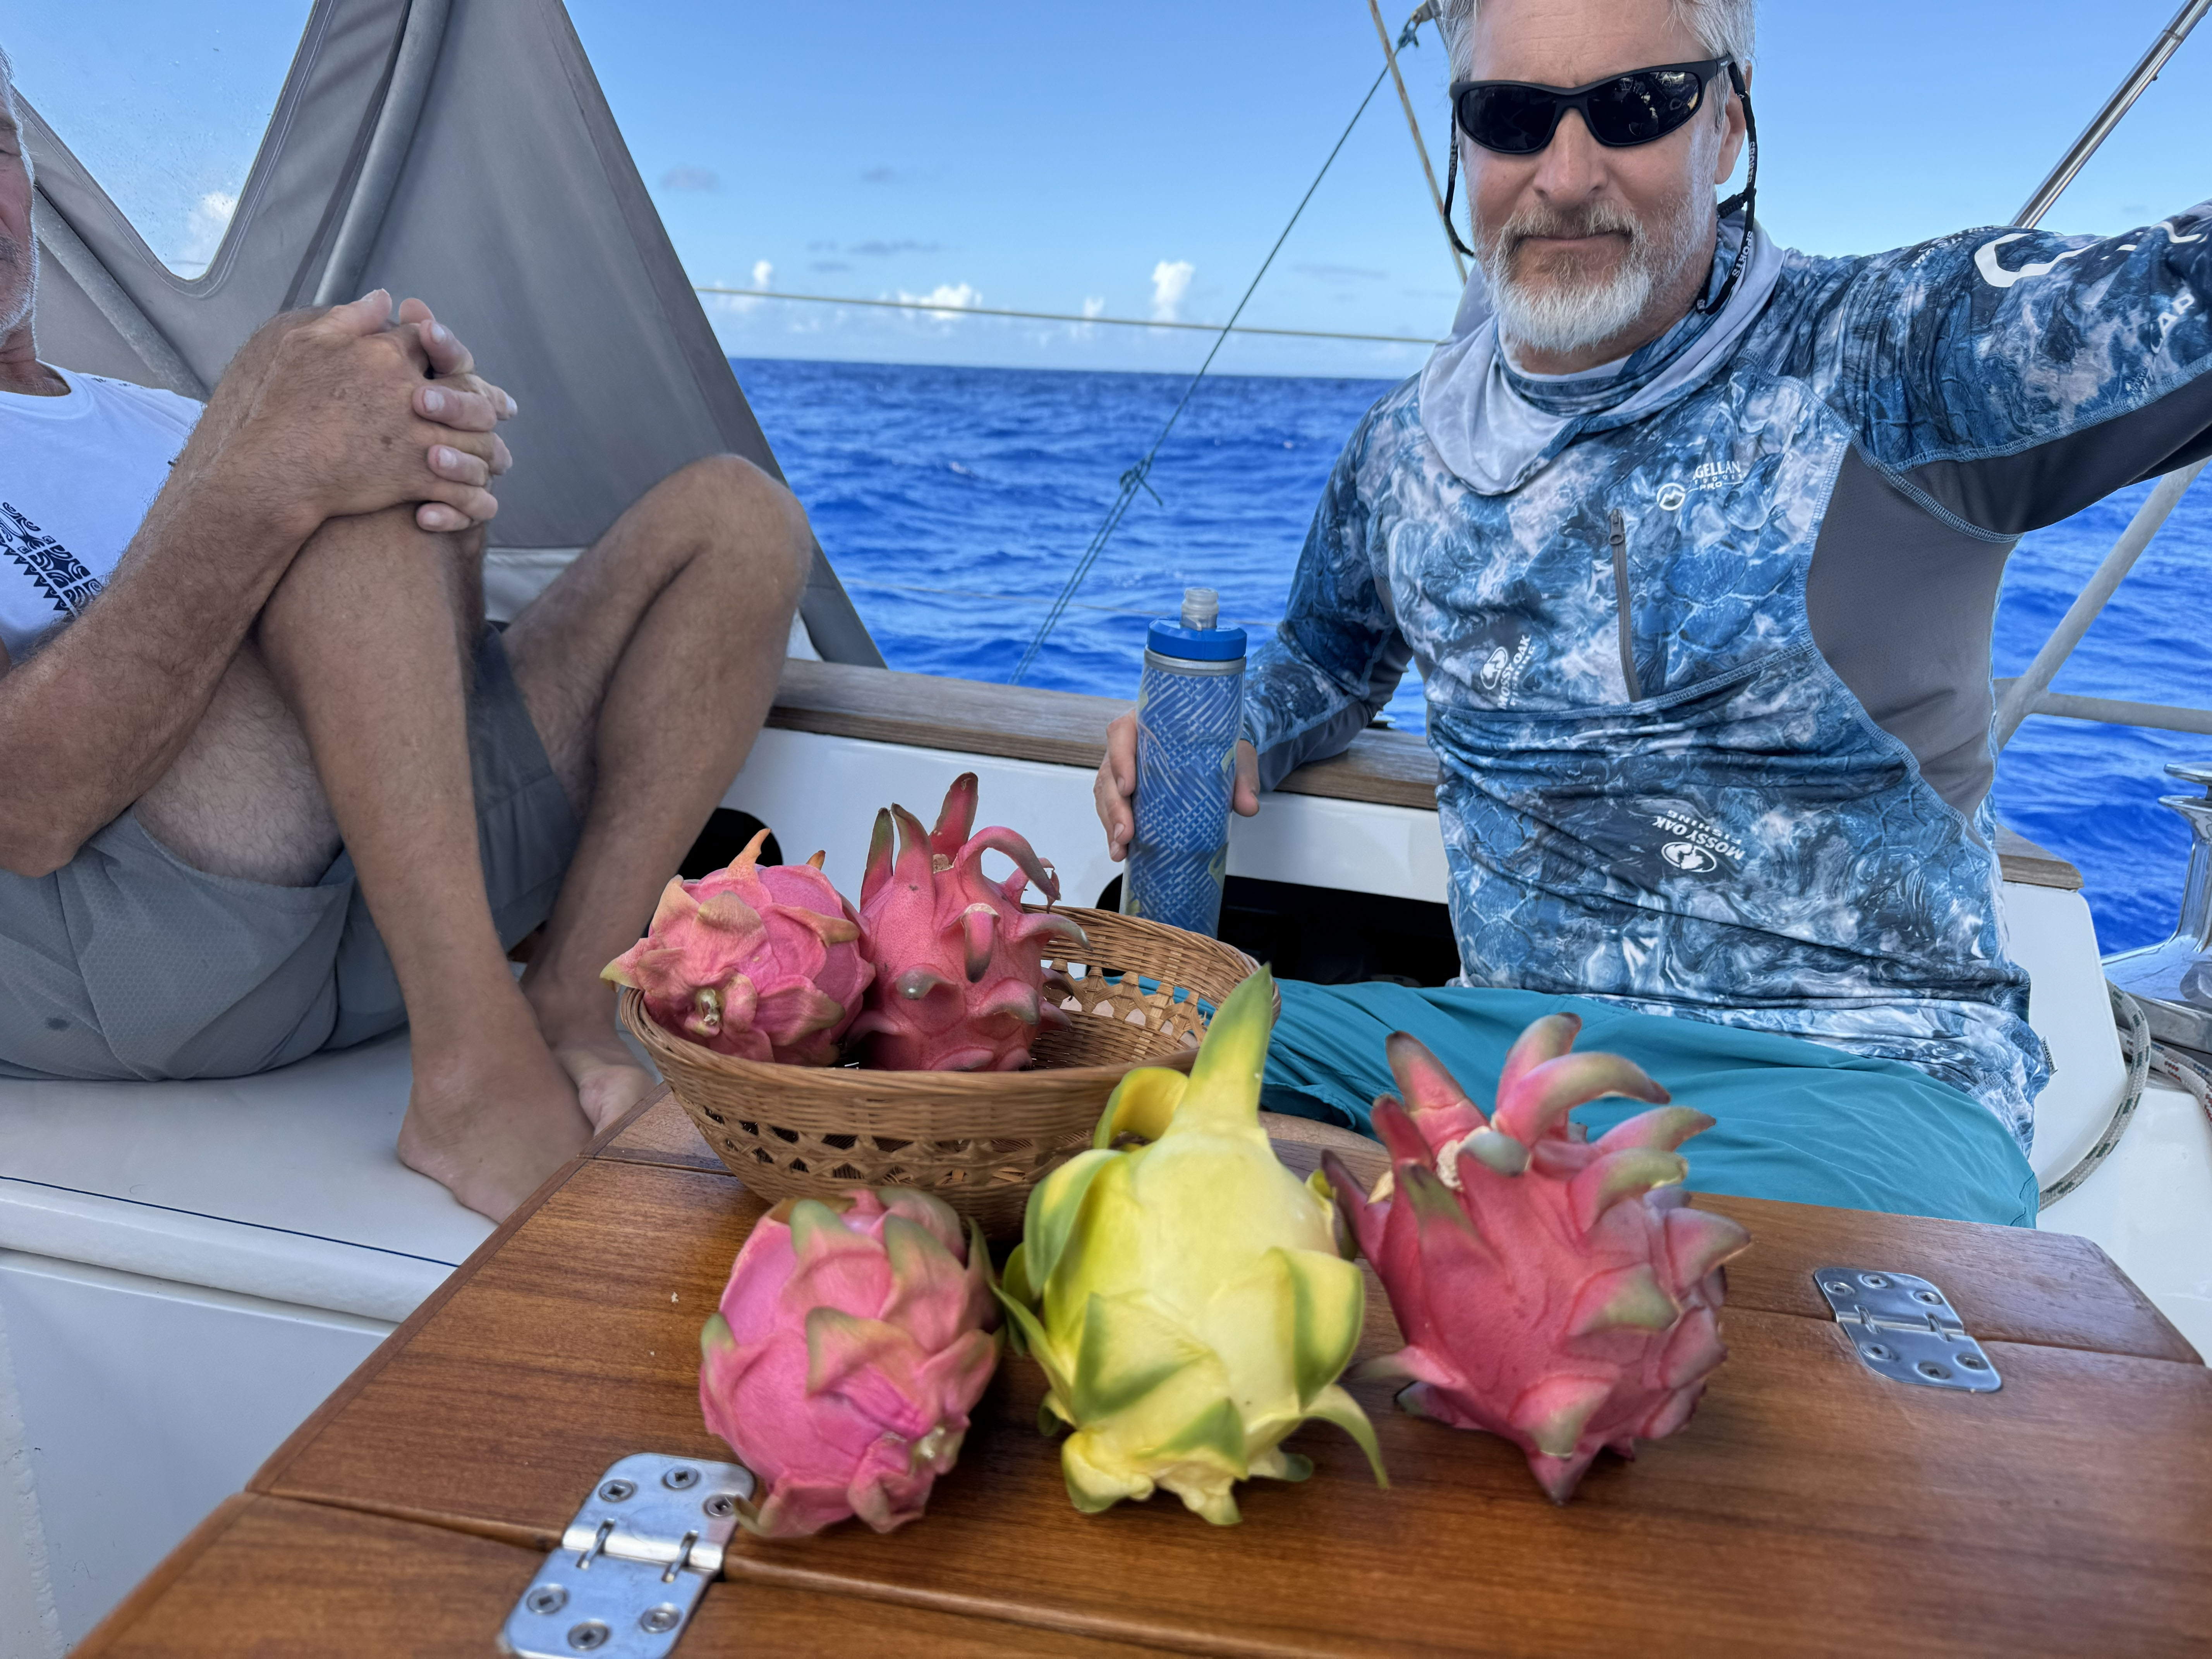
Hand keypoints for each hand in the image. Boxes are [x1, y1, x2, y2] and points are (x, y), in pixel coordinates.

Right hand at [236, 291, 503, 530]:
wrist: (276, 467)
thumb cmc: (283, 404)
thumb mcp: (305, 344)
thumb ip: (350, 318)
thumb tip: (384, 297)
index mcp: (385, 355)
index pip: (430, 342)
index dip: (442, 349)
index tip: (446, 364)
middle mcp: (410, 392)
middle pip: (468, 393)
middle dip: (482, 404)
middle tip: (490, 414)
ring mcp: (418, 436)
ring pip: (476, 442)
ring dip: (486, 453)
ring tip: (488, 460)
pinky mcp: (417, 476)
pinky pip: (464, 488)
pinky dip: (475, 497)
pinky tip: (478, 498)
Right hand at [1094, 711, 1259, 862]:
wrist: (1222, 753)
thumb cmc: (1221, 746)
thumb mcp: (1235, 755)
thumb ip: (1242, 777)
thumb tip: (1248, 805)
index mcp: (1149, 724)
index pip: (1122, 733)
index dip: (1120, 760)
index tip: (1128, 787)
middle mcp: (1130, 744)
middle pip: (1109, 771)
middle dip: (1114, 806)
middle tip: (1126, 833)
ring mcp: (1124, 769)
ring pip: (1105, 794)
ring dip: (1111, 823)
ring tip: (1122, 848)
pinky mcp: (1127, 792)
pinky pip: (1111, 809)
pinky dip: (1115, 831)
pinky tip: (1122, 850)